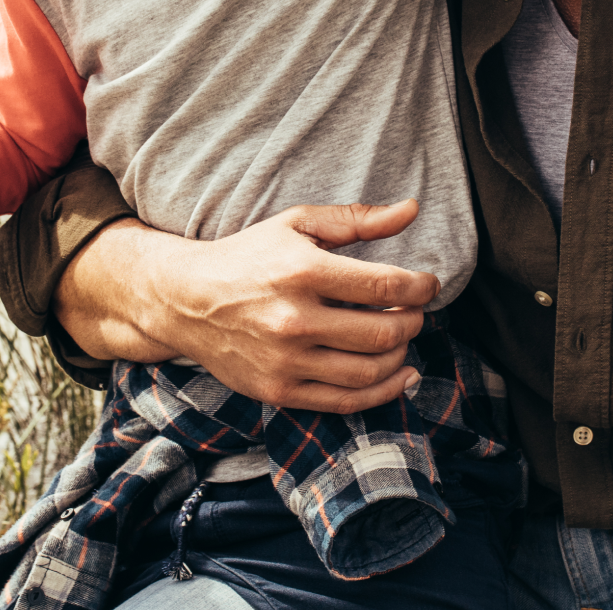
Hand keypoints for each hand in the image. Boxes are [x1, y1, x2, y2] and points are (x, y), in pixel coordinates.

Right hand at [55, 200, 440, 413]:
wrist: (185, 301)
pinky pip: (346, 401)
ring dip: (401, 354)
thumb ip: (357, 220)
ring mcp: (286, 360)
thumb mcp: (297, 224)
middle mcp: (295, 320)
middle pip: (384, 331)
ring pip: (371, 370)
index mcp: (302, 271)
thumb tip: (411, 211)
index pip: (385, 286)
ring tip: (401, 337)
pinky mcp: (279, 390)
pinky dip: (384, 391)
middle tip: (414, 310)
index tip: (428, 284)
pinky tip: (400, 374)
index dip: (420, 287)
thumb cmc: (248, 256)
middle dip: (413, 320)